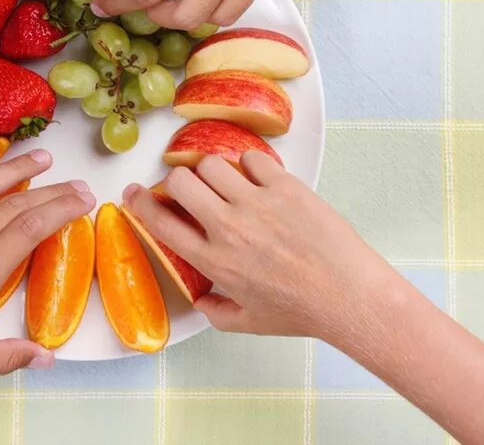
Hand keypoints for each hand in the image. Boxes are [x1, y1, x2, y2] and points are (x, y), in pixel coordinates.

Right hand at [121, 152, 394, 339]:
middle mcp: (228, 228)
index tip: (134, 193)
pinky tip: (256, 179)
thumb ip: (216, 312)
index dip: (140, 203)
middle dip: (177, 182)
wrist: (348, 295)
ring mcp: (256, 203)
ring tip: (224, 182)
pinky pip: (252, 159)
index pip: (160, 222)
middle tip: (188, 188)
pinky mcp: (285, 187)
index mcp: (213, 261)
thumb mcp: (248, 322)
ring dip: (211, 171)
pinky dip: (248, 165)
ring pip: (212, 164)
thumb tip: (200, 301)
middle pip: (180, 182)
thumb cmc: (301, 312)